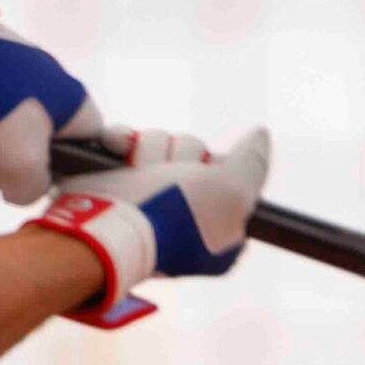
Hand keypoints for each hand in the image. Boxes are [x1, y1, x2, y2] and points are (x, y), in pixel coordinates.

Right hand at [28, 127, 271, 325]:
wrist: (104, 228)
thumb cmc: (174, 216)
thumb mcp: (233, 191)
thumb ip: (253, 163)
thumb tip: (260, 135)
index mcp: (215, 230)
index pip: (225, 175)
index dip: (214, 169)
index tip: (205, 178)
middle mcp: (183, 216)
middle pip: (192, 153)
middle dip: (179, 157)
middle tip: (168, 181)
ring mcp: (146, 200)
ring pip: (161, 143)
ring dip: (149, 151)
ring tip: (136, 174)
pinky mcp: (114, 184)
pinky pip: (127, 141)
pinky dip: (122, 143)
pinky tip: (117, 153)